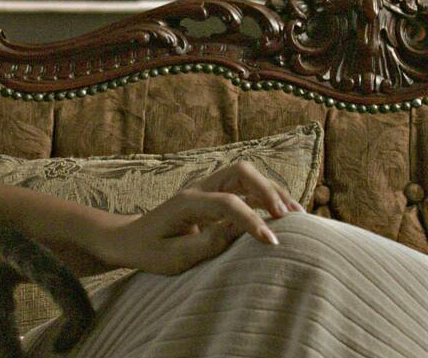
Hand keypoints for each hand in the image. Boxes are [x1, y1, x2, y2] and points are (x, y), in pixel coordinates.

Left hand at [110, 160, 305, 274]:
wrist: (131, 238)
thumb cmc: (150, 250)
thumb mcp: (175, 256)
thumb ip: (209, 243)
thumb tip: (243, 231)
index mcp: (186, 202)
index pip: (227, 202)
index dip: (252, 221)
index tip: (273, 243)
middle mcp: (198, 188)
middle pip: (241, 171)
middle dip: (268, 190)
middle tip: (289, 219)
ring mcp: (207, 188)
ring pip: (247, 175)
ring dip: (272, 191)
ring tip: (296, 216)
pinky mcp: (214, 195)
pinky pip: (245, 187)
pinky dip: (266, 196)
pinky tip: (283, 214)